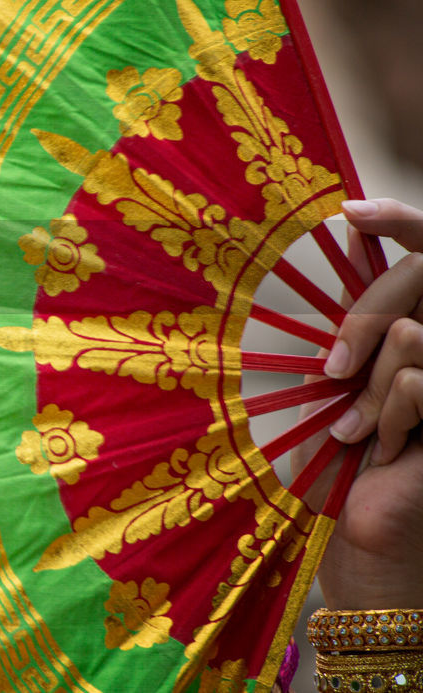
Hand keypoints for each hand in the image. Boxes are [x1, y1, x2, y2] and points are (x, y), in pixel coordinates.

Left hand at [306, 198, 422, 608]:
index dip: (397, 219)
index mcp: (419, 329)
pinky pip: (418, 380)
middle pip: (417, 281)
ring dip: (373, 388)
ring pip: (411, 336)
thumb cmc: (349, 460)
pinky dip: (391, 416)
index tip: (349, 209)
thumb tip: (335, 248)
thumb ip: (353, 331)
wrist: (373, 536)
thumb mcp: (343, 386)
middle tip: (331, 373)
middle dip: (361, 324)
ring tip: (360, 433)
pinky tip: (389, 451)